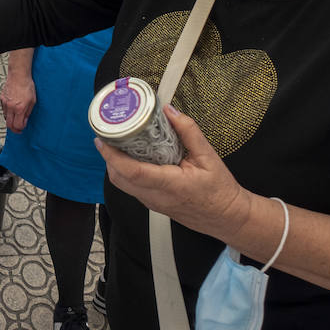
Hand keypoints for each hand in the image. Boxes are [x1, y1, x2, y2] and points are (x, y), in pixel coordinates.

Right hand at [0, 70, 36, 131]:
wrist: (18, 75)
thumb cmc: (27, 86)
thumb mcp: (32, 101)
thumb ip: (28, 113)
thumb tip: (24, 121)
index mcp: (20, 108)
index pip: (17, 125)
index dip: (21, 128)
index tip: (23, 127)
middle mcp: (10, 107)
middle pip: (9, 125)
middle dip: (14, 129)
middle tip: (18, 128)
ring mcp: (5, 103)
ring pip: (5, 118)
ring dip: (11, 120)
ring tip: (16, 117)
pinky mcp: (1, 99)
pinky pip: (4, 110)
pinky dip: (8, 113)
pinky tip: (13, 109)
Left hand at [97, 104, 251, 240]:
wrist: (227, 217)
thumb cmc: (220, 191)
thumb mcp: (209, 157)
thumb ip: (188, 132)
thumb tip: (170, 112)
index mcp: (170, 184)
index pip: (132, 172)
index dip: (112, 156)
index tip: (102, 140)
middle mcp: (156, 197)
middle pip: (119, 179)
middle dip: (109, 157)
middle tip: (107, 135)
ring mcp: (152, 203)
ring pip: (123, 185)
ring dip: (115, 165)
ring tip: (117, 143)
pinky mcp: (153, 204)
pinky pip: (131, 188)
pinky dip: (125, 172)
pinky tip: (131, 157)